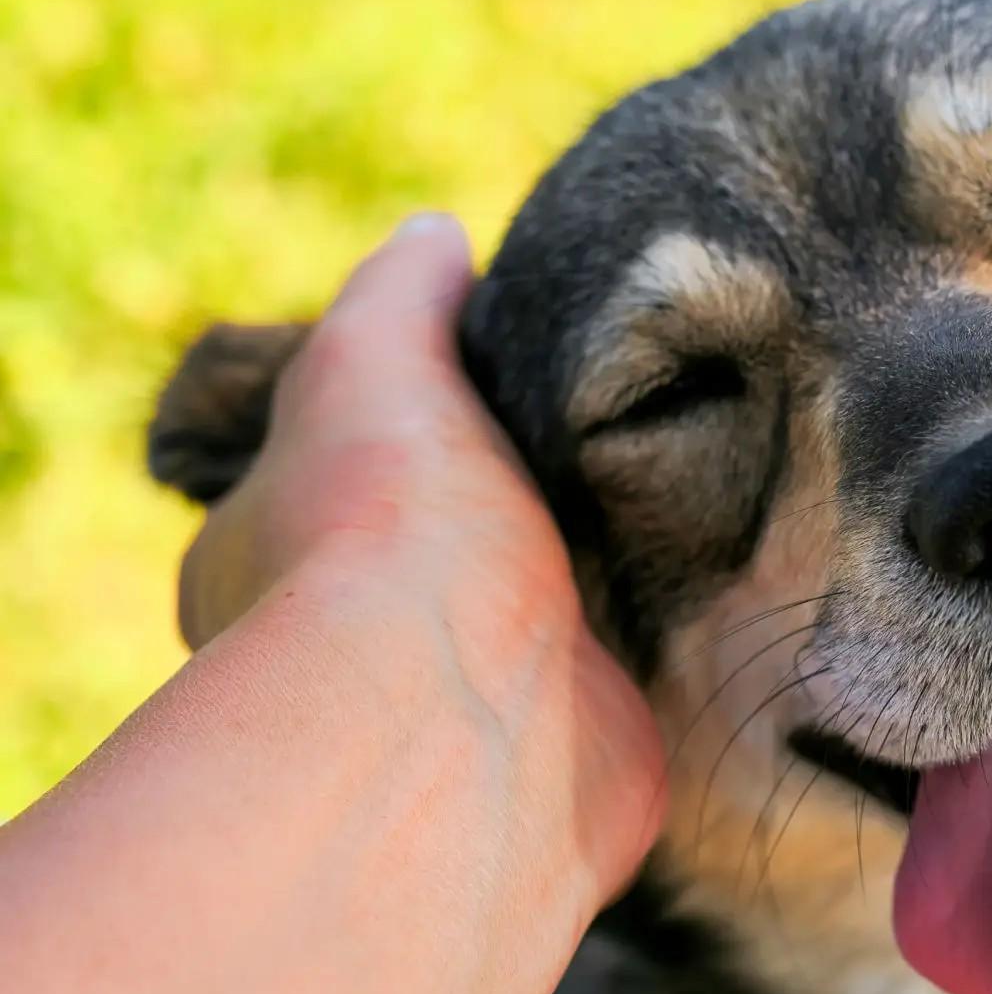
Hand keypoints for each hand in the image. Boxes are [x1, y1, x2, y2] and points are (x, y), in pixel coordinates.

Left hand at [176, 213, 665, 901]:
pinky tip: (719, 584)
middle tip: (610, 434)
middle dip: (514, 507)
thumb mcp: (373, 360)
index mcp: (271, 555)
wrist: (470, 721)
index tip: (485, 384)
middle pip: (444, 553)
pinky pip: (626, 686)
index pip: (327, 477)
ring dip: (602, 577)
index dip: (398, 429)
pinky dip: (664, 646)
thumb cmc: (391, 536)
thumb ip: (402, 294)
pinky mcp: (579, 757)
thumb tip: (437, 236)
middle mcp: (357, 650)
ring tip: (689, 488)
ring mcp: (472, 713)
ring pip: (541, 621)